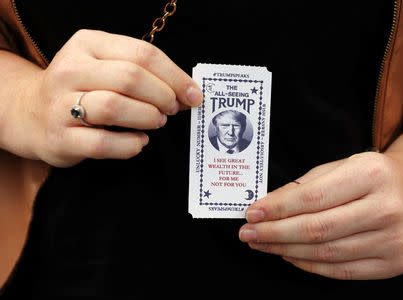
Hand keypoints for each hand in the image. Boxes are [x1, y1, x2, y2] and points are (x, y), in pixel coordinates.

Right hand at [8, 29, 201, 166]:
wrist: (31, 112)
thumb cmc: (82, 88)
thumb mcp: (105, 66)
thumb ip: (143, 72)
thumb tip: (187, 92)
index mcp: (87, 44)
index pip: (142, 53)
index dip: (175, 76)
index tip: (193, 94)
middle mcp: (70, 69)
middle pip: (130, 78)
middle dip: (162, 96)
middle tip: (172, 109)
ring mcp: (61, 104)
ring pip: (114, 107)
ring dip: (147, 117)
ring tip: (156, 122)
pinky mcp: (60, 137)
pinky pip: (102, 143)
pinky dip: (129, 145)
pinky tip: (139, 142)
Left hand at [238, 138, 402, 279]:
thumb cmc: (372, 176)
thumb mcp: (340, 167)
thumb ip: (304, 187)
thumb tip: (266, 207)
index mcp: (371, 174)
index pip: (313, 198)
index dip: (277, 209)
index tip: (252, 213)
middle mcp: (386, 208)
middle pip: (316, 229)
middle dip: (274, 233)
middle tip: (248, 233)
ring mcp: (393, 240)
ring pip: (325, 253)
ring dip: (285, 250)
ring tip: (263, 244)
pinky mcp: (393, 263)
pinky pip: (340, 271)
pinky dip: (308, 265)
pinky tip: (288, 255)